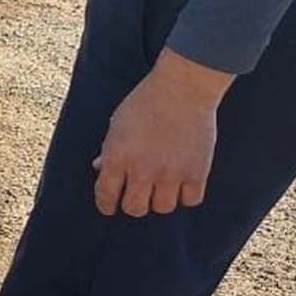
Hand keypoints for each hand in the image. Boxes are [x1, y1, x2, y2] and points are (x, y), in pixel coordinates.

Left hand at [92, 51, 230, 216]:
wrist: (183, 87)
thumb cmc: (147, 101)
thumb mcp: (118, 123)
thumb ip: (109, 150)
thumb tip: (99, 169)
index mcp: (117, 157)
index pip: (106, 196)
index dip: (106, 205)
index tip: (110, 207)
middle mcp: (142, 170)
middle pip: (135, 209)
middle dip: (134, 203)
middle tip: (139, 195)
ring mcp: (170, 174)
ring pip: (163, 208)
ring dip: (161, 199)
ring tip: (163, 186)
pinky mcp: (196, 173)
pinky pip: (190, 201)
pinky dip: (187, 195)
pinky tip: (184, 183)